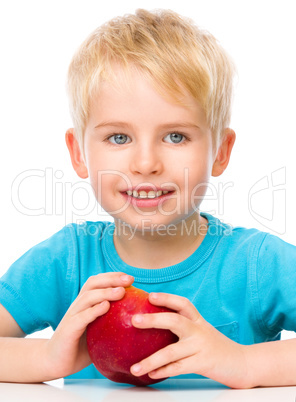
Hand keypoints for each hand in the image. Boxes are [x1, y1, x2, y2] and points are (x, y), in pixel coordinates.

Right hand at [44, 272, 133, 378]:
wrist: (55, 362)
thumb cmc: (80, 346)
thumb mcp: (98, 331)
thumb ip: (111, 323)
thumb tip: (137, 319)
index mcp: (85, 303)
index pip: (97, 282)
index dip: (112, 276)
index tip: (129, 278)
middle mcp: (78, 306)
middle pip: (93, 284)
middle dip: (111, 279)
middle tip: (129, 280)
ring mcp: (72, 316)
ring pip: (88, 297)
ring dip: (105, 292)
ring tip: (121, 291)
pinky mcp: (68, 330)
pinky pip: (82, 317)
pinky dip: (94, 310)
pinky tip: (106, 306)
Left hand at [130, 293, 248, 388]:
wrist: (243, 363)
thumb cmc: (216, 347)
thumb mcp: (202, 332)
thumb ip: (184, 328)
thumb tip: (154, 327)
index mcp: (198, 320)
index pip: (182, 304)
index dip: (166, 298)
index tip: (149, 296)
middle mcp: (199, 330)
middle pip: (175, 320)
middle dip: (153, 319)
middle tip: (134, 320)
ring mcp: (201, 346)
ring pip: (171, 351)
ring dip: (151, 360)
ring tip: (134, 367)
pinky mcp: (203, 363)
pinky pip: (179, 368)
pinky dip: (163, 371)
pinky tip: (151, 374)